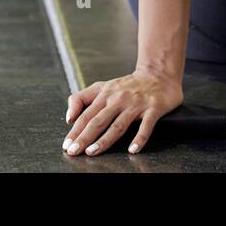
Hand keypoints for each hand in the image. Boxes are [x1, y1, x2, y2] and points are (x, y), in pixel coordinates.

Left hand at [63, 69, 182, 155]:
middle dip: (84, 137)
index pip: (86, 114)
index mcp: (105, 93)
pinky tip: (132, 149)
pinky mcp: (153, 108)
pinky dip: (139, 138)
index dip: (75, 130)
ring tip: (93, 152)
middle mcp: (118, 98)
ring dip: (104, 140)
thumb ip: (82, 98)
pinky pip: (146, 126)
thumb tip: (69, 118)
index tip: (67, 145)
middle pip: (98, 121)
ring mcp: (136, 104)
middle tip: (74, 151)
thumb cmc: (128, 85)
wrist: (158, 74)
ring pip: (118, 125)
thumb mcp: (103, 86)